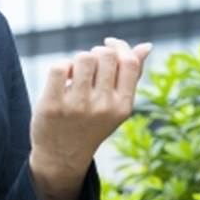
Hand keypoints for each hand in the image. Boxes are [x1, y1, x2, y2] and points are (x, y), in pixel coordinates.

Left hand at [28, 37, 151, 199]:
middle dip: (96, 53)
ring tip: (75, 74)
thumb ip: (131, 76)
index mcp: (123, 106)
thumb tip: (146, 46)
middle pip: (105, 55)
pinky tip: (62, 80)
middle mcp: (103, 107)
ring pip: (83, 57)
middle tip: (89, 66)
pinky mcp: (52, 105)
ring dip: (78, 61)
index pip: (129, 63)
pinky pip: (60, 67)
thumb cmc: (92, 123)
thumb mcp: (116, 106)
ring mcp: (77, 106)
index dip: (119, 46)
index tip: (108, 44)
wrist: (62, 156)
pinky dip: (61, 67)